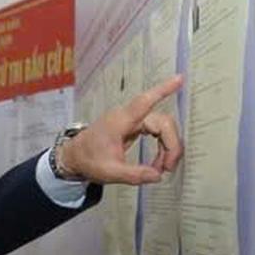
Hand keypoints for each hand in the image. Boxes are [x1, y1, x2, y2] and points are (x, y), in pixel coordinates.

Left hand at [59, 75, 183, 184]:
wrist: (74, 157)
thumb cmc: (88, 160)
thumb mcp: (109, 172)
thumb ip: (135, 175)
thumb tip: (157, 176)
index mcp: (120, 121)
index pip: (145, 102)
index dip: (163, 90)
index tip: (179, 78)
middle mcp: (128, 117)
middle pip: (162, 122)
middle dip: (171, 144)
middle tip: (167, 168)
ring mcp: (132, 120)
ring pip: (162, 127)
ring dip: (167, 147)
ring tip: (161, 168)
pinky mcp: (134, 126)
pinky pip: (156, 132)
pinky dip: (161, 146)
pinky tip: (157, 163)